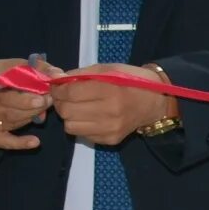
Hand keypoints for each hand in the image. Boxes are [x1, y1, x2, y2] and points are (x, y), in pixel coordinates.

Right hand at [0, 56, 53, 151]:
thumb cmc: (1, 72)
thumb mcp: (17, 64)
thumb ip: (37, 68)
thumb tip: (56, 75)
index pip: (3, 96)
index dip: (25, 99)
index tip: (43, 98)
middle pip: (8, 112)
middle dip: (32, 108)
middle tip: (48, 102)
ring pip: (10, 124)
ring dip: (30, 118)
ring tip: (43, 111)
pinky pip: (3, 141)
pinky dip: (20, 143)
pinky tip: (35, 142)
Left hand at [51, 63, 172, 147]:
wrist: (155, 101)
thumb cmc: (130, 80)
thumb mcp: (107, 69)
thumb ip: (79, 74)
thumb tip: (54, 79)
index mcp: (109, 89)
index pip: (70, 93)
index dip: (58, 89)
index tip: (57, 86)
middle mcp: (109, 111)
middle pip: (66, 111)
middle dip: (61, 102)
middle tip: (66, 97)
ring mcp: (110, 128)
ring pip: (70, 126)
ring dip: (70, 116)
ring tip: (78, 107)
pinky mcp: (110, 140)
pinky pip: (83, 135)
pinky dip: (82, 125)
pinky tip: (91, 117)